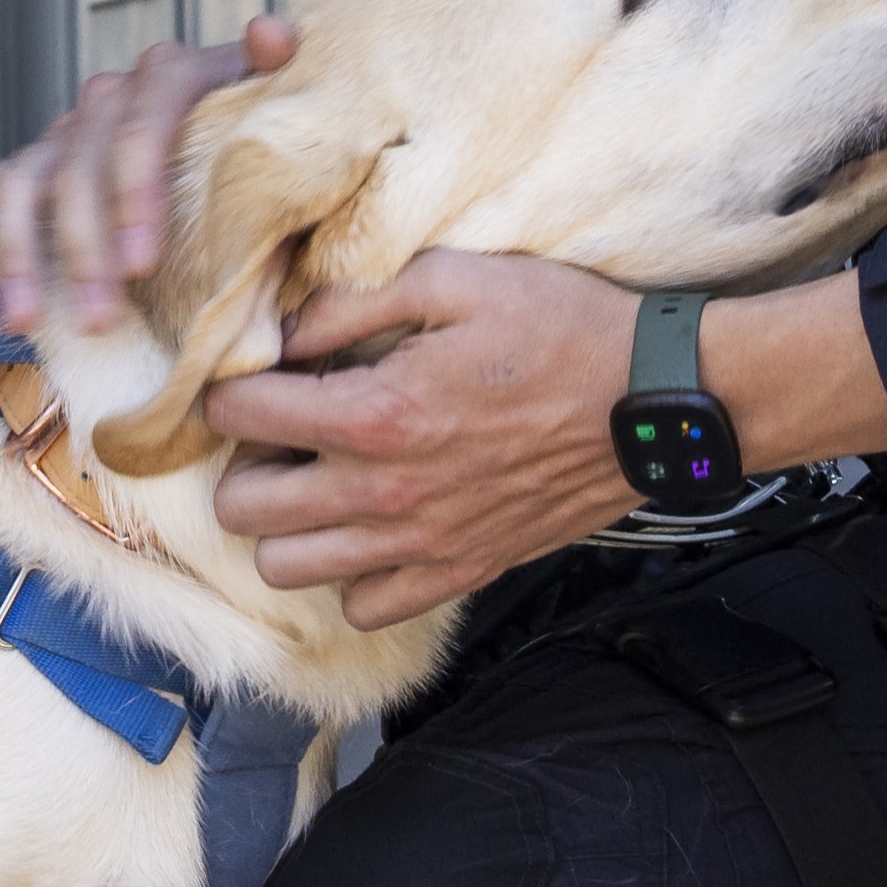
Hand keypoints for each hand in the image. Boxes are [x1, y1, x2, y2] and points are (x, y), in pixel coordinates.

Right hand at [0, 13, 292, 336]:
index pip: (142, 124)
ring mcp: (65, 129)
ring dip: (22, 253)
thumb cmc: (261, 145)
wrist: (226, 138)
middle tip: (96, 316)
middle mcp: (111, 94)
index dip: (134, 193)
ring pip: (25, 182)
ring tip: (29, 319)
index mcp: (174, 76)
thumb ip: (277, 87)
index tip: (141, 263)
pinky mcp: (30, 162)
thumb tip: (271, 35)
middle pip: (78, 165)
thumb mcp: (282, 116)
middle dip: (82, 247)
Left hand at [206, 254, 886, 631]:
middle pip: (242, 508)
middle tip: (283, 434)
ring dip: (286, 526)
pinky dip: (351, 575)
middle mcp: (384, 493)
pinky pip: (364, 606)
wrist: (654, 404)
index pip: (238, 416)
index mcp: (374, 414)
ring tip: (317, 484)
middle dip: (244, 464)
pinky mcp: (459, 571)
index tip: (256, 378)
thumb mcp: (454, 279)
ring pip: (287, 569)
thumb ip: (353, 301)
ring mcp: (420, 544)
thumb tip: (285, 330)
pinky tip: (369, 529)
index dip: (231, 390)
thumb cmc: (561, 330)